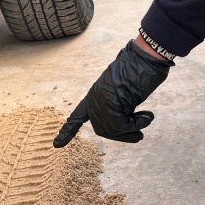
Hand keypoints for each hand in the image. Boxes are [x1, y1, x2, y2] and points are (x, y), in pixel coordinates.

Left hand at [53, 40, 172, 147]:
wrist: (144, 59)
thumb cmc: (140, 70)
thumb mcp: (124, 91)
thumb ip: (119, 105)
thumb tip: (122, 125)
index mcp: (95, 94)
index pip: (78, 115)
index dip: (69, 130)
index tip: (57, 144)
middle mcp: (95, 99)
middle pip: (102, 129)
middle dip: (122, 135)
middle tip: (139, 136)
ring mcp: (101, 102)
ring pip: (112, 129)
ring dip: (132, 131)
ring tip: (147, 119)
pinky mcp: (110, 105)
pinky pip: (122, 126)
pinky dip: (137, 124)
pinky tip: (148, 116)